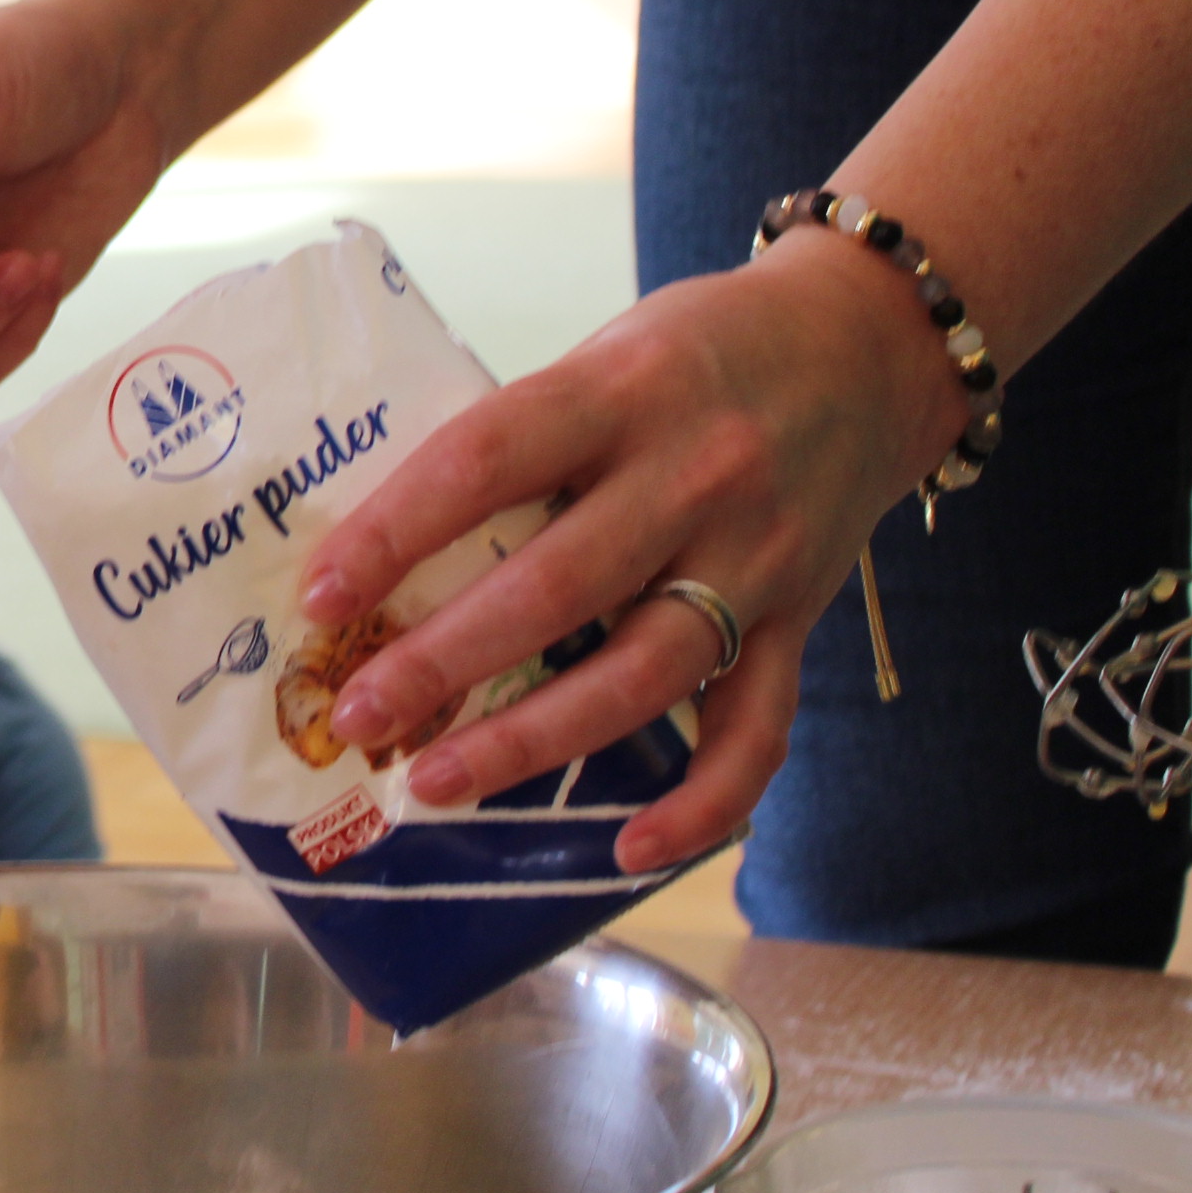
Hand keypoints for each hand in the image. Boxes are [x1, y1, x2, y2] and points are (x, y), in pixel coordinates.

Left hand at [293, 234, 968, 871]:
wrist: (871, 344)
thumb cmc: (698, 352)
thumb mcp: (604, 357)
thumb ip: (523, 440)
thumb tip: (390, 548)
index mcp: (620, 391)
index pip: (485, 460)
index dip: (393, 532)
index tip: (320, 597)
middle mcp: (695, 474)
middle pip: (554, 587)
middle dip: (441, 663)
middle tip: (355, 718)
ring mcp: (756, 557)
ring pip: (640, 672)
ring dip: (531, 742)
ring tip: (435, 781)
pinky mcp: (798, 620)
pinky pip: (757, 729)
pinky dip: (701, 803)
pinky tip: (628, 848)